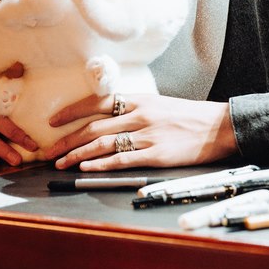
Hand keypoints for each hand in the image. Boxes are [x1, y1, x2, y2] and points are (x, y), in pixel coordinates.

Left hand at [42, 92, 237, 171]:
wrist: (220, 127)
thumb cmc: (189, 117)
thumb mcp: (159, 104)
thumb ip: (134, 110)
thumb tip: (108, 118)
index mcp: (139, 100)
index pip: (96, 102)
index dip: (71, 111)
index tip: (53, 120)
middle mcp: (139, 115)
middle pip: (93, 126)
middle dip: (67, 139)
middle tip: (48, 150)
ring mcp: (147, 135)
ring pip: (102, 143)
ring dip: (77, 154)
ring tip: (60, 163)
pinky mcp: (156, 154)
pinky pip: (122, 159)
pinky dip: (100, 163)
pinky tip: (86, 167)